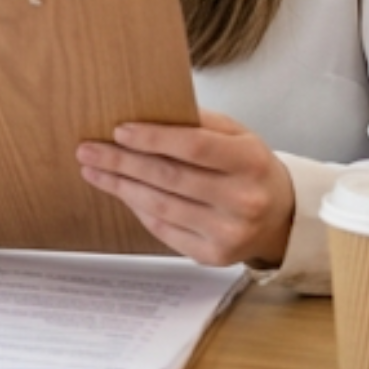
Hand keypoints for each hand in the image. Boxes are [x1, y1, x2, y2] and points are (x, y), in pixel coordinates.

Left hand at [78, 109, 294, 267]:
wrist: (281, 217)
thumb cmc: (247, 167)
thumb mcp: (235, 135)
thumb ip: (197, 122)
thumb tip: (144, 112)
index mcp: (251, 162)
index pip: (194, 147)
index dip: (153, 138)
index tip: (118, 130)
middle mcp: (244, 200)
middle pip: (170, 177)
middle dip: (122, 162)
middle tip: (87, 149)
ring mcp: (229, 233)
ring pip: (160, 205)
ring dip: (119, 185)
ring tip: (92, 169)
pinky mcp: (214, 256)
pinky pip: (163, 229)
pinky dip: (136, 208)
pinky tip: (119, 191)